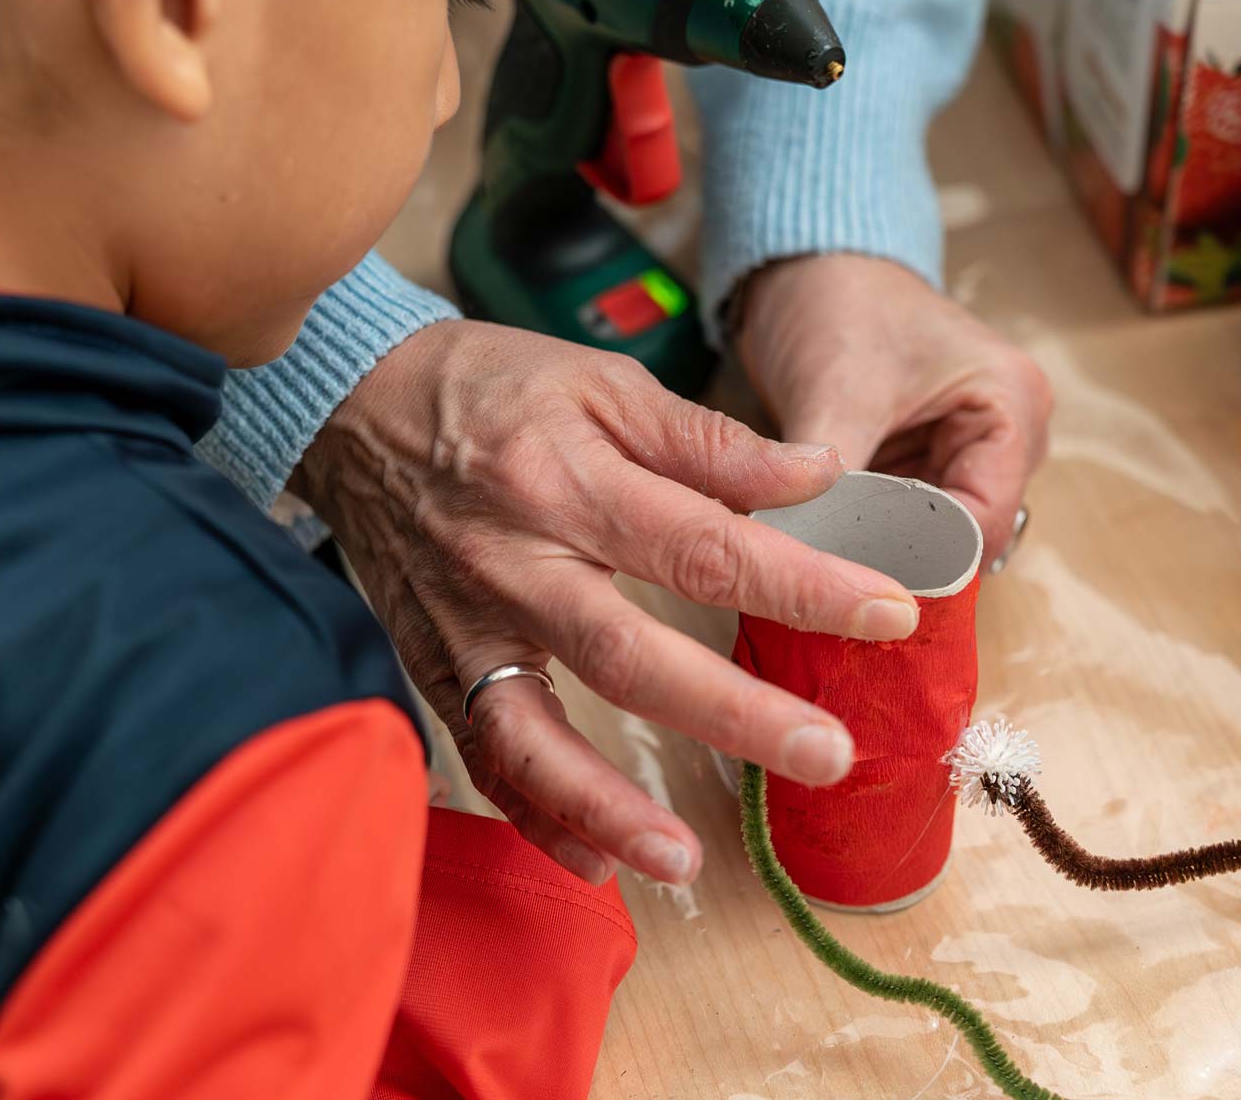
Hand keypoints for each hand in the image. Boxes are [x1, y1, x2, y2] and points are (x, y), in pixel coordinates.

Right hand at [291, 320, 922, 885]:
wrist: (353, 402)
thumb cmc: (488, 386)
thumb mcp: (602, 381)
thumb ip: (708, 441)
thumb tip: (815, 475)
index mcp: (567, 479)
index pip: (703, 544)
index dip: (802, 584)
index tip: (886, 613)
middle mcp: (512, 563)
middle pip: (628, 655)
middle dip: (732, 713)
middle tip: (827, 753)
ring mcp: (464, 626)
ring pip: (531, 734)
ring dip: (606, 805)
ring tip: (682, 860)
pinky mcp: (432, 664)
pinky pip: (480, 755)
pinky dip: (533, 814)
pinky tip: (597, 860)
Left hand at [736, 254, 1051, 566]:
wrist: (808, 264)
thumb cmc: (837, 303)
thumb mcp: (834, 392)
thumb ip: (832, 481)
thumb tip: (808, 555)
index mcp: (1011, 404)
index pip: (983, 520)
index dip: (922, 559)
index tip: (856, 581)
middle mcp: (1008, 433)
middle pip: (967, 535)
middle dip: (903, 557)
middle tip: (834, 580)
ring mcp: (971, 448)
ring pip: (936, 534)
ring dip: (885, 548)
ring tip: (826, 560)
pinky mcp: (931, 458)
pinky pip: (909, 518)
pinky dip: (872, 531)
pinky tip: (829, 541)